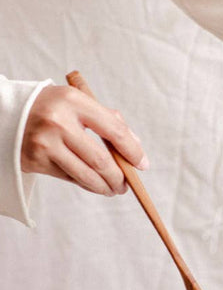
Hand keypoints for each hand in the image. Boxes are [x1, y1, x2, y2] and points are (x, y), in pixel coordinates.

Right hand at [21, 85, 148, 195]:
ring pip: (87, 175)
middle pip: (101, 160)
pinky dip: (87, 184)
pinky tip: (94, 184)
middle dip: (119, 177)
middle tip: (127, 184)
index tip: (142, 164)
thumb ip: (108, 120)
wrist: (7, 114)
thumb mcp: (77, 103)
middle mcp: (58, 122)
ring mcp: (45, 144)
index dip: (132, 150)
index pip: (114, 130)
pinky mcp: (36, 161)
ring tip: (114, 189)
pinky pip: (70, 178)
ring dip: (105, 187)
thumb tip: (136, 148)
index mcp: (73, 101)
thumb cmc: (52, 108)